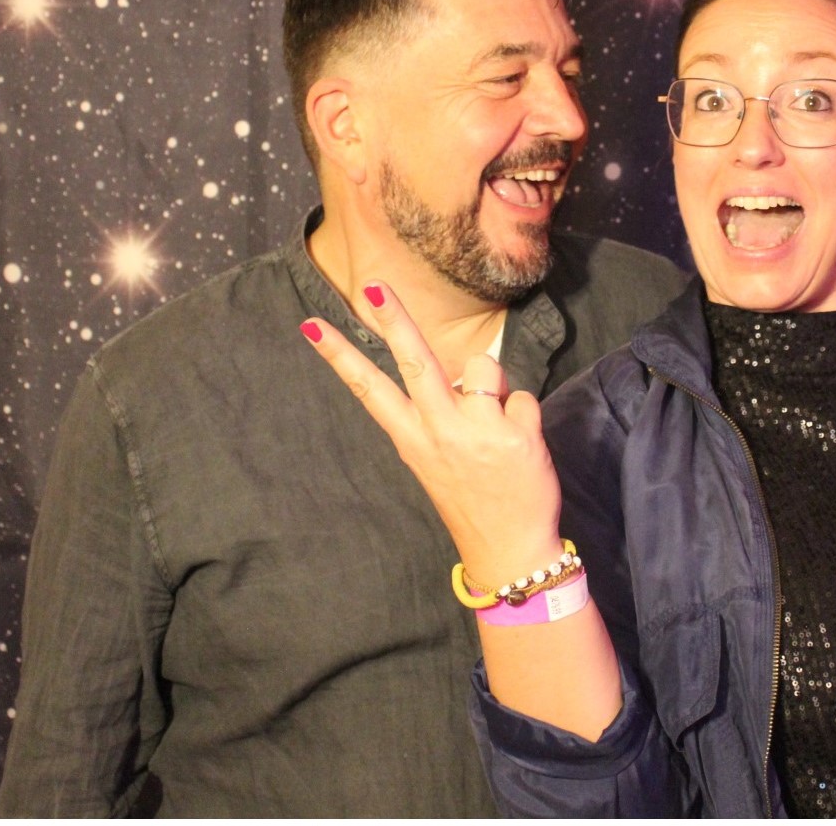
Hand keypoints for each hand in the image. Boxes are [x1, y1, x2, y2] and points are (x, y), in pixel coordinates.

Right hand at [298, 282, 564, 589]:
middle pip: (415, 360)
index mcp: (412, 439)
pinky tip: (519, 448)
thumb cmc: (474, 498)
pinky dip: (524, 417)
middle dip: (395, 320)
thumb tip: (465, 373)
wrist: (509, 550)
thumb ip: (441, 413)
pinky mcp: (515, 435)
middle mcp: (439, 431)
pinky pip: (522, 397)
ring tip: (495, 428)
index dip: (340, 355)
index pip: (368, 389)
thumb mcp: (438, 460)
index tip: (311, 325)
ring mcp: (476, 431)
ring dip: (494, 389)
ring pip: (484, 368)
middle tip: (375, 286)